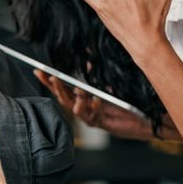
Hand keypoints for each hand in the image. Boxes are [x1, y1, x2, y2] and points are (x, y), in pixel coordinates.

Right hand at [34, 71, 154, 139]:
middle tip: (52, 77)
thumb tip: (86, 59)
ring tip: (76, 89)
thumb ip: (95, 74)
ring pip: (76, 110)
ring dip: (74, 99)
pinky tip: (96, 99)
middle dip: (56, 88)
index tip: (38, 70)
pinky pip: (95, 117)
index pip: (62, 89)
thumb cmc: (126, 104)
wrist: (144, 120)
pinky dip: (94, 107)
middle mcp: (84, 109)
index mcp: (83, 99)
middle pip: (64, 99)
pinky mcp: (104, 124)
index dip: (48, 81)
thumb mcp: (108, 85)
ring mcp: (92, 117)